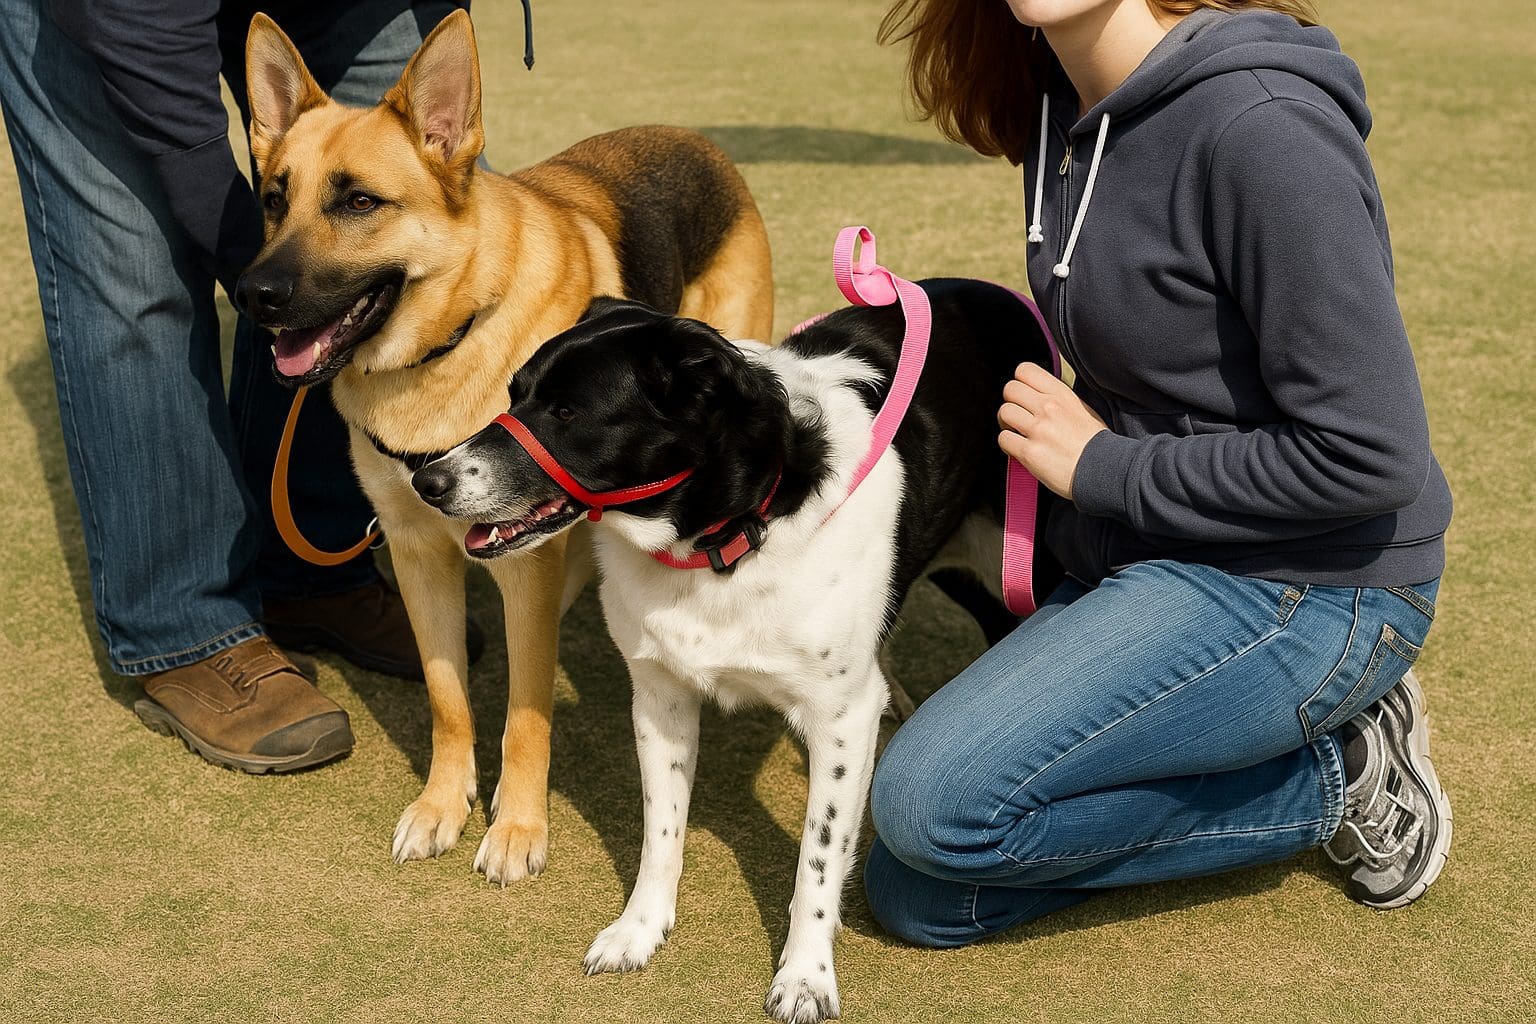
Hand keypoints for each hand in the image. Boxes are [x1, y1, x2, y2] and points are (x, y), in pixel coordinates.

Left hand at [997, 363, 1108, 499]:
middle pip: (1010, 389)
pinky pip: (1003, 438)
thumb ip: (1059, 400)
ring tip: (1017, 433)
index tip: (1023, 396)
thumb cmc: (1097, 444)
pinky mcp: (1029, 452)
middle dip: (1010, 402)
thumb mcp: (1083, 409)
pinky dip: (1007, 444)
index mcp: (1062, 394)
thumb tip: (1039, 396)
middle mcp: (1049, 408)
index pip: (1026, 370)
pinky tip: (1019, 449)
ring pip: (1004, 412)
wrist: (1106, 470)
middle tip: (1017, 416)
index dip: (1019, 383)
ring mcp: (1038, 429)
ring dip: (1006, 424)